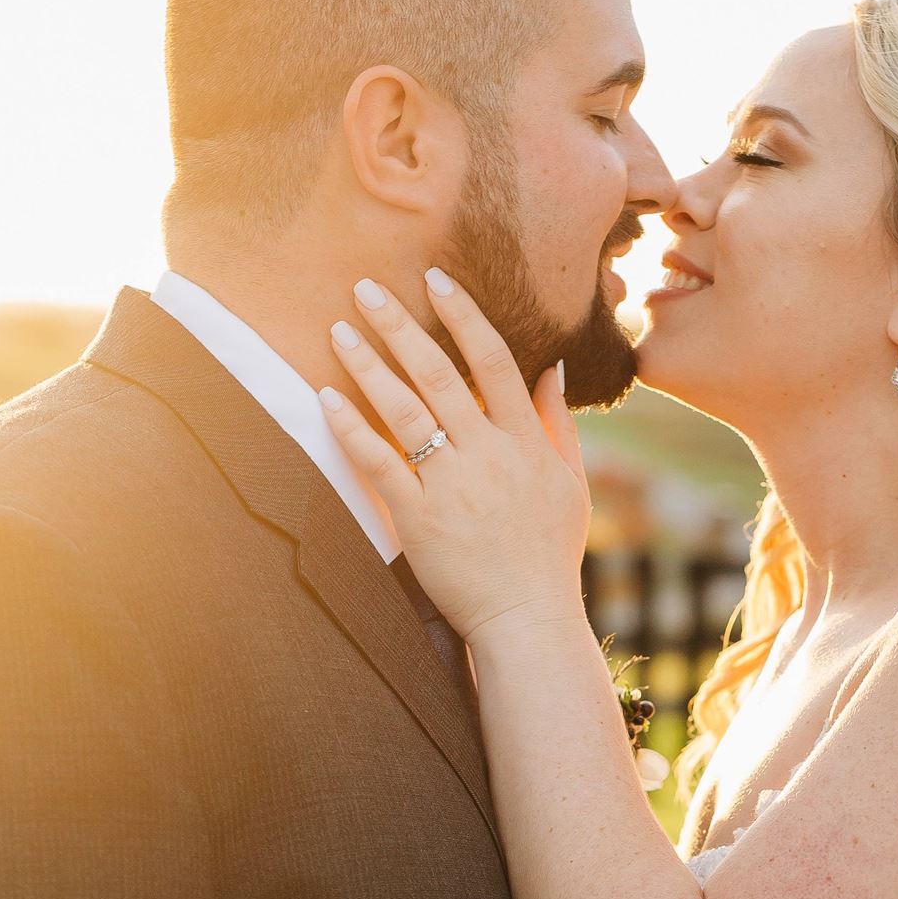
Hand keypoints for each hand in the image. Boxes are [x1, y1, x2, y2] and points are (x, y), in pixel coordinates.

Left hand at [320, 270, 590, 643]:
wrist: (528, 619)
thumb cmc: (549, 554)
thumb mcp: (571, 484)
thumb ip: (559, 423)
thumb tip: (552, 367)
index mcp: (527, 443)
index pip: (494, 361)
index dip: (463, 315)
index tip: (435, 280)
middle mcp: (489, 455)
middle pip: (439, 374)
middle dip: (399, 325)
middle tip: (366, 288)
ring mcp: (453, 486)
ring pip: (404, 410)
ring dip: (367, 365)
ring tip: (338, 329)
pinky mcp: (420, 519)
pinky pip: (380, 463)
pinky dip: (351, 429)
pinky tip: (325, 397)